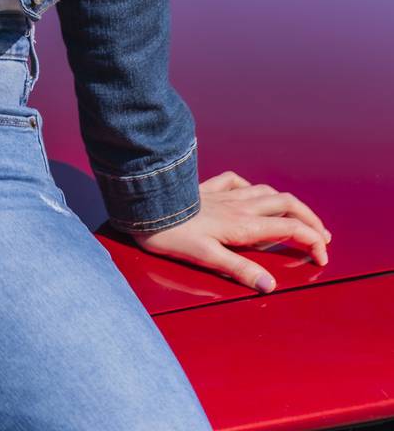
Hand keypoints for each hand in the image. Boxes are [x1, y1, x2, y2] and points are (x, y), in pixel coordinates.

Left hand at [125, 171, 332, 291]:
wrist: (146, 207)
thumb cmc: (173, 235)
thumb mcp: (207, 258)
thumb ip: (240, 270)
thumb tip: (270, 286)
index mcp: (244, 225)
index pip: (290, 228)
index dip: (312, 241)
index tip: (322, 258)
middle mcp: (239, 206)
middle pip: (286, 204)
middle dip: (309, 219)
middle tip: (323, 237)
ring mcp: (225, 195)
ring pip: (266, 191)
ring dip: (288, 203)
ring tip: (298, 216)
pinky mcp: (208, 188)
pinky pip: (237, 182)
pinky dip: (252, 188)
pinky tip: (251, 193)